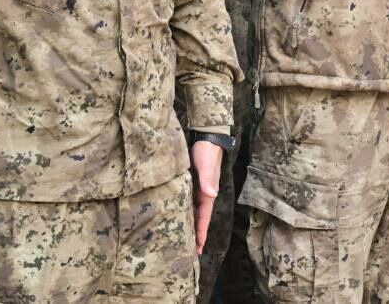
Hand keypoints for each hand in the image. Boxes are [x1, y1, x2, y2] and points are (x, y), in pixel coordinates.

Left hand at [190, 140, 223, 254]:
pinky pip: (187, 202)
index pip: (204, 217)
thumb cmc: (207, 151)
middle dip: (195, 234)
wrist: (206, 136)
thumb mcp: (207, 165)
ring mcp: (197, 189)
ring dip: (189, 224)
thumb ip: (207, 180)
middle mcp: (203, 194)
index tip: (198, 248)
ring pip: (192, 211)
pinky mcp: (190, 183)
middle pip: (198, 218)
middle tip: (188, 252)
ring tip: (182, 239)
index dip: (201, 233)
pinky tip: (177, 216)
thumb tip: (211, 194)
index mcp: (208, 193)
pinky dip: (184, 212)